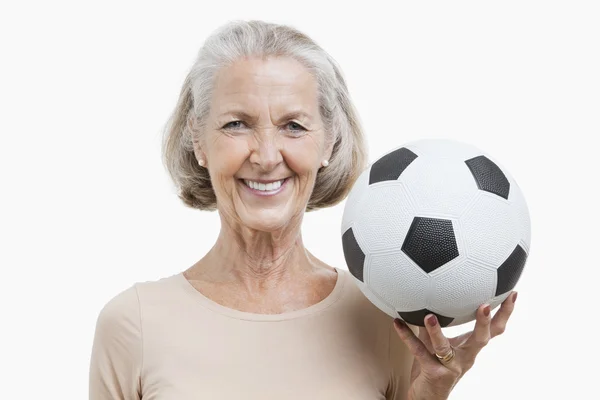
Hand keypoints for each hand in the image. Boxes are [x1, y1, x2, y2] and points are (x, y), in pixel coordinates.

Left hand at [393, 291, 517, 399]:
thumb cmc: (435, 365)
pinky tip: (398, 323)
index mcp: (471, 348)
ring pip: (446, 348)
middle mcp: (465, 358)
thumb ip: (436, 323)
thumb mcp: (438, 342)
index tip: (512, 294)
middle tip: (485, 305)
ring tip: (429, 316)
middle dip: (485, 323)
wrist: (427, 396)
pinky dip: (407, 337)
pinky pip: (419, 352)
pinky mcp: (434, 373)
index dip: (504, 314)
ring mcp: (451, 367)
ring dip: (436, 332)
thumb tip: (429, 295)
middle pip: (481, 340)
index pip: (493, 330)